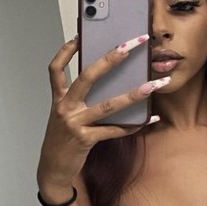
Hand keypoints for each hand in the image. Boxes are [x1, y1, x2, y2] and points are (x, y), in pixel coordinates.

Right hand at [37, 35, 165, 194]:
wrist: (53, 169)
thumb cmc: (62, 141)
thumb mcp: (64, 117)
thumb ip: (78, 100)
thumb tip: (106, 85)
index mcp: (59, 99)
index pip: (56, 68)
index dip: (65, 51)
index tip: (79, 36)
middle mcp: (65, 108)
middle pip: (88, 77)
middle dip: (111, 58)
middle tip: (132, 45)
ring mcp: (75, 124)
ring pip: (107, 105)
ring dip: (134, 94)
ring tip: (153, 85)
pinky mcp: (86, 140)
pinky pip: (114, 130)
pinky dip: (134, 125)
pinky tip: (150, 119)